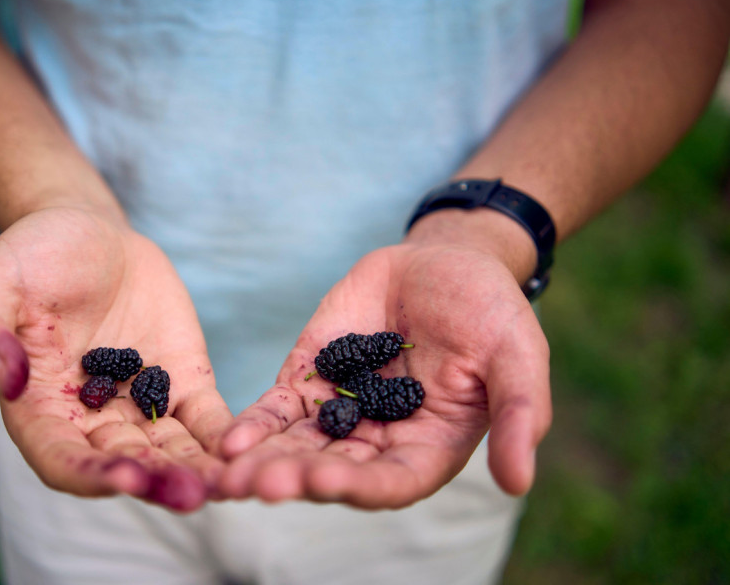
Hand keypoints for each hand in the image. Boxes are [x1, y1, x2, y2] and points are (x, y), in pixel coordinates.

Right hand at [0, 207, 231, 510]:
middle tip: (191, 494)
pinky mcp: (181, 381)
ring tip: (228, 484)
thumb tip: (8, 381)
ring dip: (197, 470)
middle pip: (125, 462)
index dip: (91, 472)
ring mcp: (140, 402)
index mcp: (38, 408)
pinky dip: (222, 435)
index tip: (125, 477)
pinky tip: (245, 450)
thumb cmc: (33, 257)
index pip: (61, 457)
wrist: (89, 233)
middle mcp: (90, 418)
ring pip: (169, 449)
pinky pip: (204, 417)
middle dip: (158, 481)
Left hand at [219, 239, 550, 508]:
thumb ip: (519, 414)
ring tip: (228, 475)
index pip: (393, 481)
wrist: (443, 262)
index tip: (326, 480)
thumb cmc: (490, 311)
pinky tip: (229, 442)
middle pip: (334, 471)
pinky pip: (278, 410)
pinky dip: (254, 427)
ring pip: (298, 448)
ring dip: (263, 464)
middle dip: (295, 479)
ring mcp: (341, 411)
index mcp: (430, 446)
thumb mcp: (517, 355)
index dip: (360, 485)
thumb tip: (519, 483)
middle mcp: (380, 440)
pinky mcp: (309, 379)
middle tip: (257, 485)